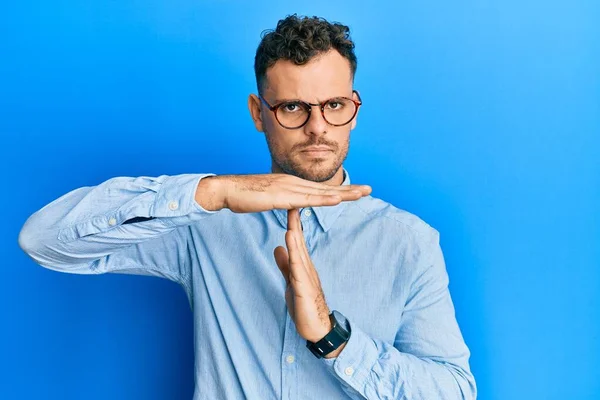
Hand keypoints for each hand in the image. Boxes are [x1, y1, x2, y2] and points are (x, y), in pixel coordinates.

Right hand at [195, 173, 370, 212]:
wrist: (226, 190)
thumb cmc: (244, 196)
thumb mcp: (269, 199)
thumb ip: (283, 201)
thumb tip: (293, 205)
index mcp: (291, 184)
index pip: (320, 189)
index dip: (339, 190)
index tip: (356, 192)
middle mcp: (293, 183)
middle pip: (326, 188)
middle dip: (349, 189)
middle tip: (369, 190)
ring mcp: (288, 188)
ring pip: (321, 192)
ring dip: (343, 193)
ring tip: (361, 194)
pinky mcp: (281, 196)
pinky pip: (306, 199)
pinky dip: (323, 199)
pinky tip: (337, 199)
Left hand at [273, 208, 333, 343]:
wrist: (317, 328)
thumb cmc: (305, 306)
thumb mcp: (290, 281)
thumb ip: (285, 265)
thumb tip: (278, 247)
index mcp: (303, 266)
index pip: (297, 241)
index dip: (292, 224)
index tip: (288, 206)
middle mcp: (307, 268)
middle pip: (300, 242)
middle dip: (295, 223)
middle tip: (292, 202)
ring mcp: (307, 278)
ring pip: (300, 253)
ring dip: (296, 236)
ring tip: (291, 219)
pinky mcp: (304, 289)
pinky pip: (298, 270)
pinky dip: (294, 256)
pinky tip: (290, 245)